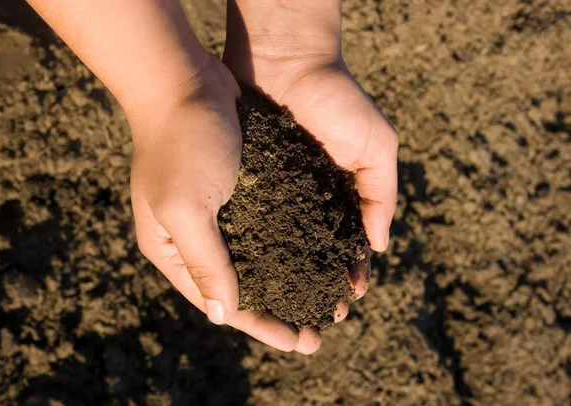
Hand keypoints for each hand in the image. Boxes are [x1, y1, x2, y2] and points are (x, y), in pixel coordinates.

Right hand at [129, 56, 321, 353]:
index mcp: (171, 249)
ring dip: (290, 280)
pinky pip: (268, 228)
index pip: (220, 302)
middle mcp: (194, 236)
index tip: (299, 343)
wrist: (185, 79)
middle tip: (318, 331)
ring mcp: (217, 213)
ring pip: (258, 260)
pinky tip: (318, 254)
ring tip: (324, 298)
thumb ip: (206, 262)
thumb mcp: (186, 208)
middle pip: (241, 287)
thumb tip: (223, 316)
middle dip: (280, 310)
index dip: (261, 326)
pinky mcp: (239, 190)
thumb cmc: (180, 142)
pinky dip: (291, 244)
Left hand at [224, 0, 398, 315]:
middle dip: (318, 283)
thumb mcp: (377, 146)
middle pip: (316, 251)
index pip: (350, 244)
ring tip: (286, 307)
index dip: (351, 272)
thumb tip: (378, 247)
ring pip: (284, 245)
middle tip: (318, 317)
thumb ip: (382, 194)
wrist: (285, 60)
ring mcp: (281, 191)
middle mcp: (312, 197)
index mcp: (345, 191)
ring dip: (287, 276)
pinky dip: (257, 249)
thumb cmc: (337, 100)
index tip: (348, 301)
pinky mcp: (252, 180)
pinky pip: (254, 222)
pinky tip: (256, 274)